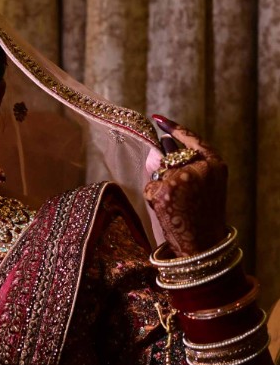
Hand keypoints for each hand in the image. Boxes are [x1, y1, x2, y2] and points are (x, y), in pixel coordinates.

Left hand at [144, 115, 227, 256]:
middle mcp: (199, 168)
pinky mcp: (165, 191)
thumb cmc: (202, 216)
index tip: (158, 119)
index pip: (192, 140)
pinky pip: (150, 187)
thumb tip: (151, 152)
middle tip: (181, 198)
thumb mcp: (200, 186)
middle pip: (170, 159)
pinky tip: (166, 211)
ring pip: (158, 174)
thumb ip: (180, 166)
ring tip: (176, 207)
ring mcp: (181, 179)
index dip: (175, 129)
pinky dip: (153, 198)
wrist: (202, 245)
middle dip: (167, 174)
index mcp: (215, 165)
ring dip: (160, 188)